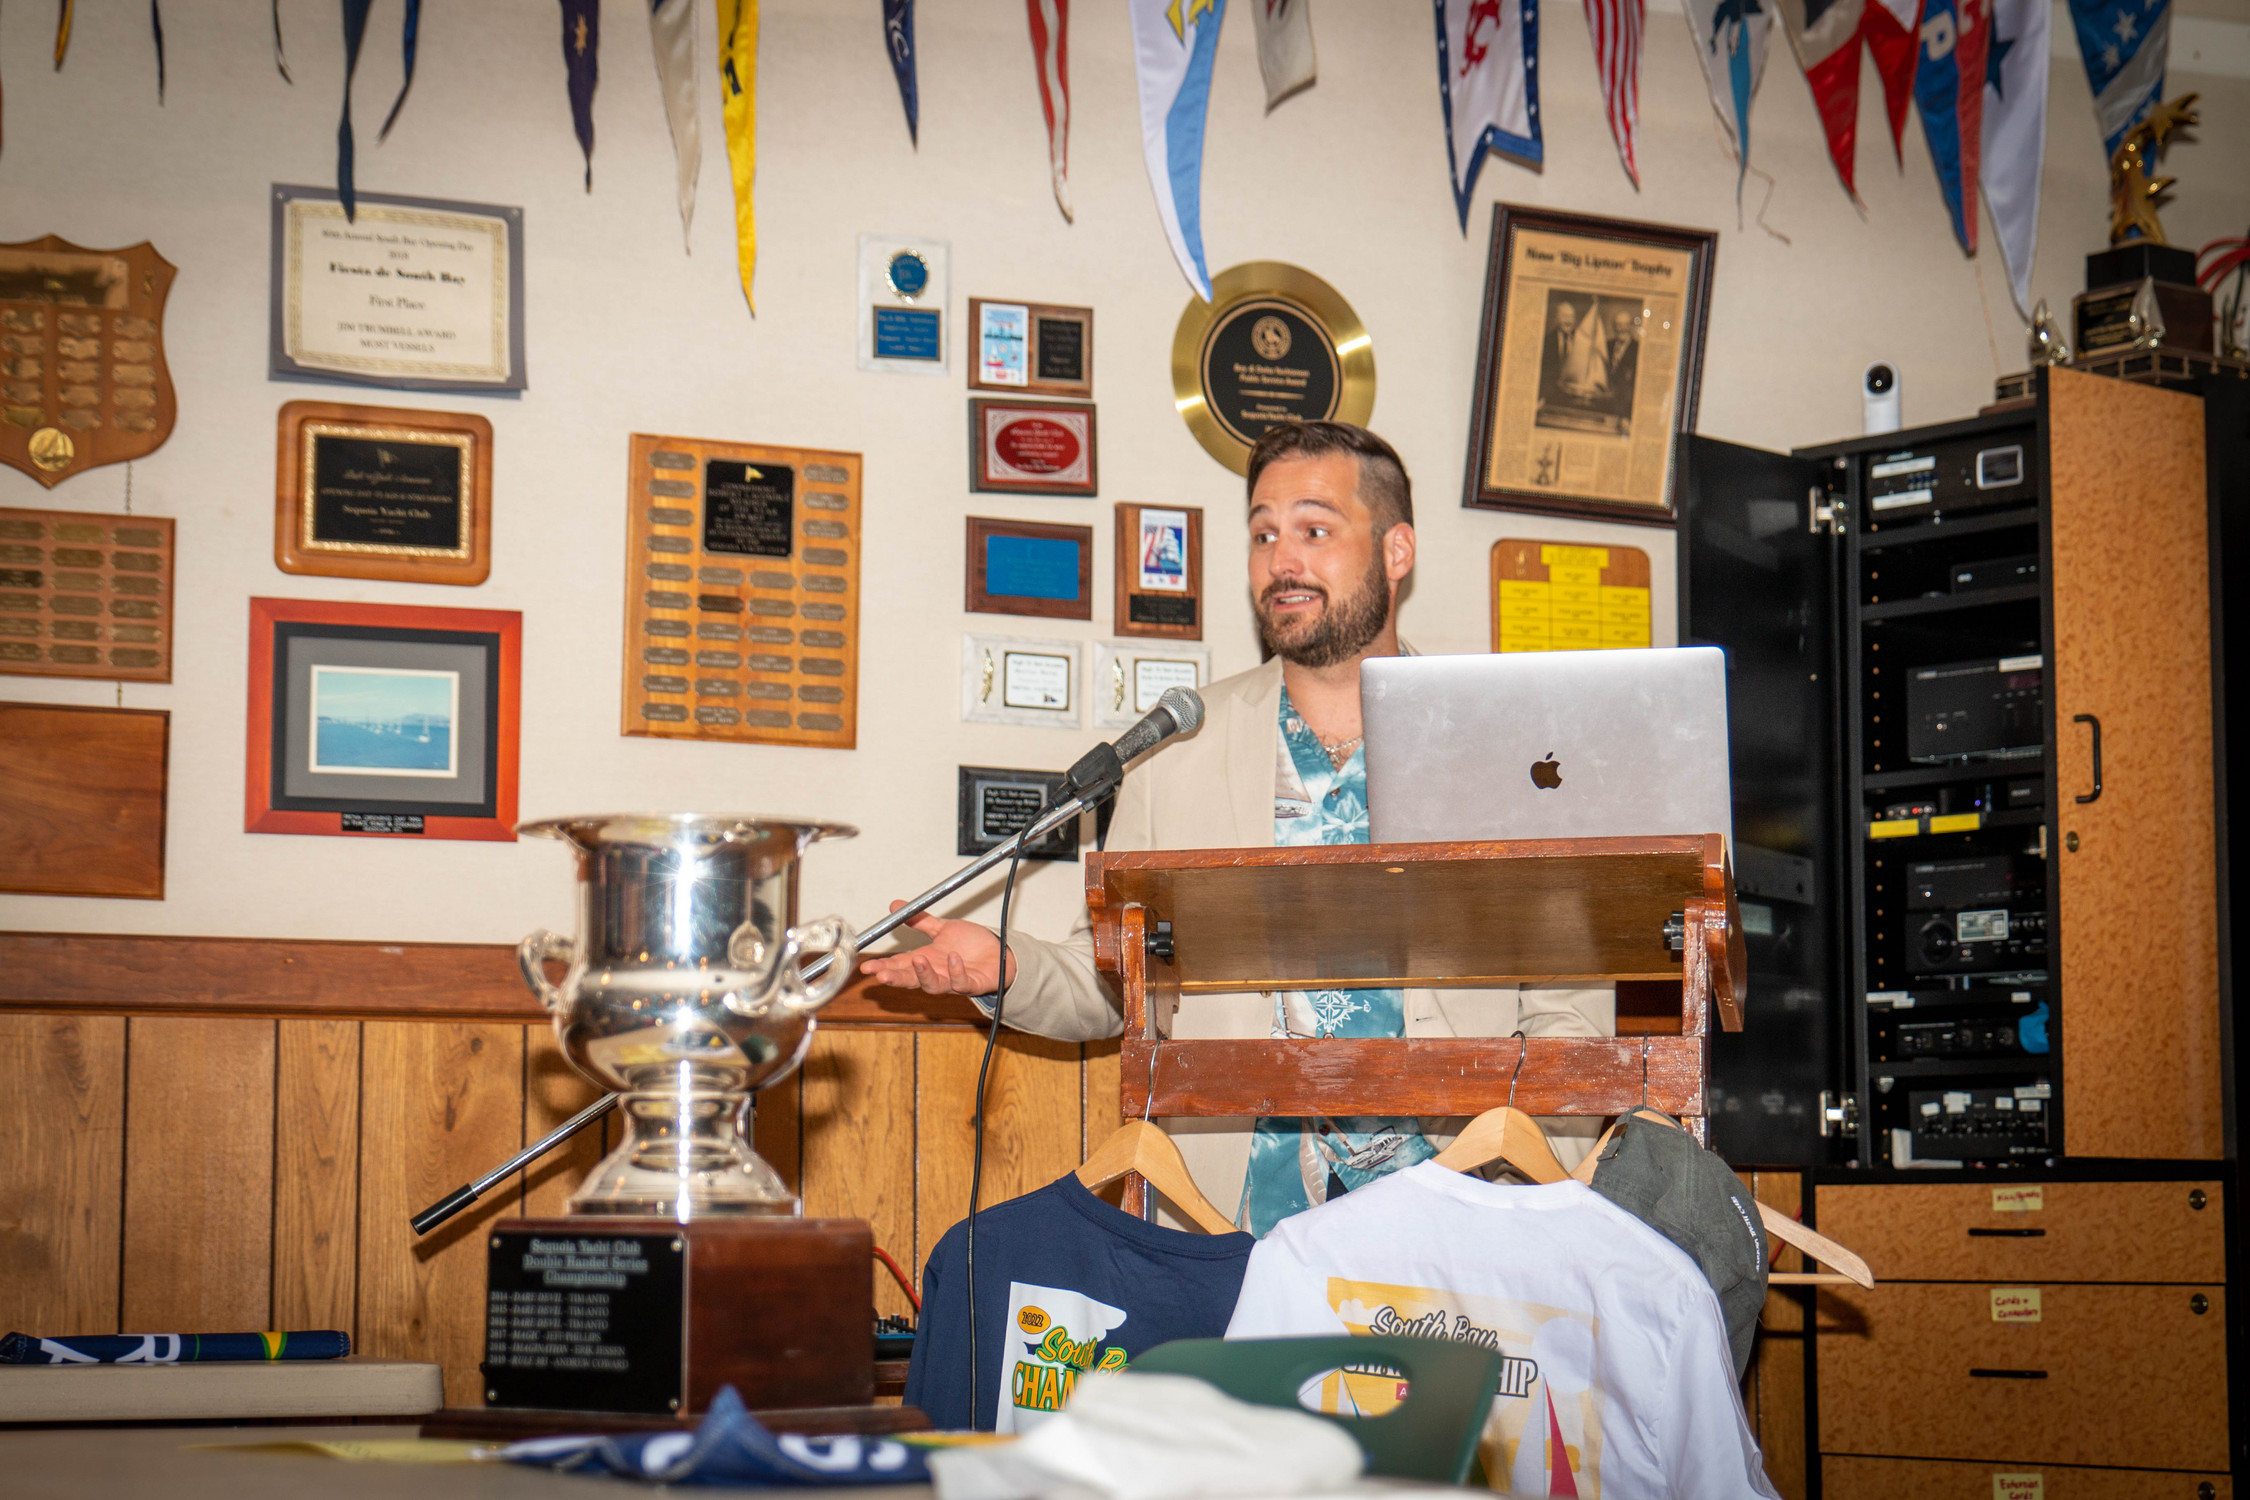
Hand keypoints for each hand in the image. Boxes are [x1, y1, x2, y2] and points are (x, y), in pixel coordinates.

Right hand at [857, 901, 1017, 995]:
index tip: (867, 967)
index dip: (883, 967)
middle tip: (882, 974)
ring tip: (918, 960)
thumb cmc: (970, 946)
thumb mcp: (942, 929)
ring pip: (934, 985)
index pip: (899, 966)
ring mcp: (953, 980)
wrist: (999, 953)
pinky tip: (954, 959)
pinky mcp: (972, 984)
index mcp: (926, 961)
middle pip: (911, 979)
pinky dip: (956, 972)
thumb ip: (919, 920)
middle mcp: (937, 973)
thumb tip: (895, 905)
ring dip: (924, 974)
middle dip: (896, 977)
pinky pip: (962, 982)